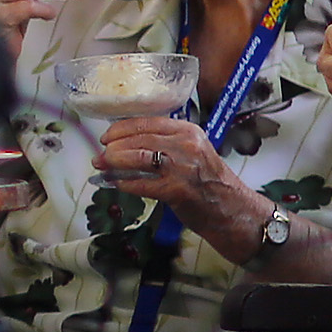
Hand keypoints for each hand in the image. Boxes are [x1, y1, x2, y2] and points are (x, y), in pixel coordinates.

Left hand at [94, 113, 239, 216]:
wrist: (232, 208)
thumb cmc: (209, 181)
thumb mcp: (193, 151)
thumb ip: (167, 143)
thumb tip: (128, 143)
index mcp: (188, 131)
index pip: (147, 122)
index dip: (121, 129)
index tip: (106, 136)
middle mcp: (186, 145)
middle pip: (139, 139)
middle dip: (113, 147)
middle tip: (99, 155)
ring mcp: (181, 167)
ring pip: (137, 158)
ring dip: (114, 162)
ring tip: (101, 166)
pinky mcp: (176, 190)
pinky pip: (141, 184)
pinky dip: (124, 183)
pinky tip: (116, 184)